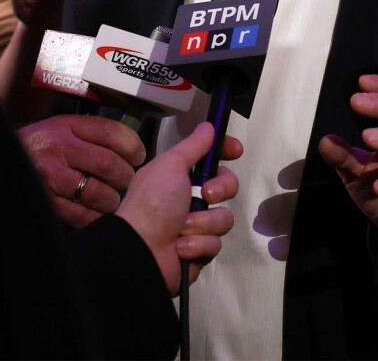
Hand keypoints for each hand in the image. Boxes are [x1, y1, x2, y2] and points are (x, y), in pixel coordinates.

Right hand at [19, 113, 145, 227]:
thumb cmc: (37, 148)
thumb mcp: (60, 129)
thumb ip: (88, 133)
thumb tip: (127, 146)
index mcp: (66, 125)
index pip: (110, 131)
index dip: (132, 145)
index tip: (139, 155)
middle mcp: (59, 148)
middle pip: (109, 163)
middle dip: (125, 175)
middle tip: (127, 180)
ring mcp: (51, 177)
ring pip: (98, 192)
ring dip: (112, 199)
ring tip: (112, 199)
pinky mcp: (45, 202)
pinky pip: (81, 215)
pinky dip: (95, 216)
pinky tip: (97, 214)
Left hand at [118, 122, 241, 294]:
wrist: (140, 250)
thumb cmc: (154, 202)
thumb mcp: (171, 165)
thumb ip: (193, 145)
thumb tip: (208, 126)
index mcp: (181, 177)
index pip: (212, 159)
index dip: (226, 152)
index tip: (236, 150)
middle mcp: (190, 199)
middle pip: (227, 186)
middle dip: (221, 189)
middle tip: (207, 195)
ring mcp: (197, 227)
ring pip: (223, 218)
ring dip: (203, 223)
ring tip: (181, 229)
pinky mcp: (200, 251)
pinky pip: (214, 244)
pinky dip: (197, 245)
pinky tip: (180, 248)